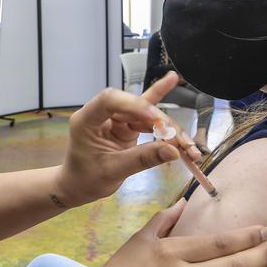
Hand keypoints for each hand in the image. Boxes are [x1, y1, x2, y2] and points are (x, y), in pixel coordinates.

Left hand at [56, 73, 198, 206]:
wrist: (78, 185)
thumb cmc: (86, 178)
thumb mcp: (113, 171)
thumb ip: (142, 159)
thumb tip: (174, 151)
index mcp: (87, 120)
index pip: (109, 100)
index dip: (134, 104)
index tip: (155, 119)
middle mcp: (102, 114)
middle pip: (134, 107)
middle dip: (161, 122)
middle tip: (181, 141)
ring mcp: (115, 119)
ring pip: (145, 115)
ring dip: (168, 128)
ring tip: (188, 144)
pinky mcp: (126, 126)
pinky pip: (146, 118)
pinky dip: (162, 116)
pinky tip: (171, 80)